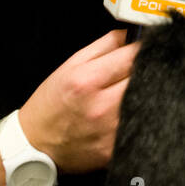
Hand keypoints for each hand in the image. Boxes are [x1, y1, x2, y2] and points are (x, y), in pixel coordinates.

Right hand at [18, 28, 139, 173]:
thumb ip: (104, 45)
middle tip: (142, 71)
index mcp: (88, 80)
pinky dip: (140, 117)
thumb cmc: (51, 105)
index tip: (149, 47)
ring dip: (147, 94)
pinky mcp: (115, 150)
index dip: (145, 48)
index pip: (134, 56)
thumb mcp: (71, 65)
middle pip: (146, 79)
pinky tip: (131, 114)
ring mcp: (110, 131)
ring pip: (148, 103)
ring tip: (133, 92)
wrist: (35, 147)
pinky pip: (140, 126)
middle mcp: (101, 107)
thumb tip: (131, 34)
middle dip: (148, 70)